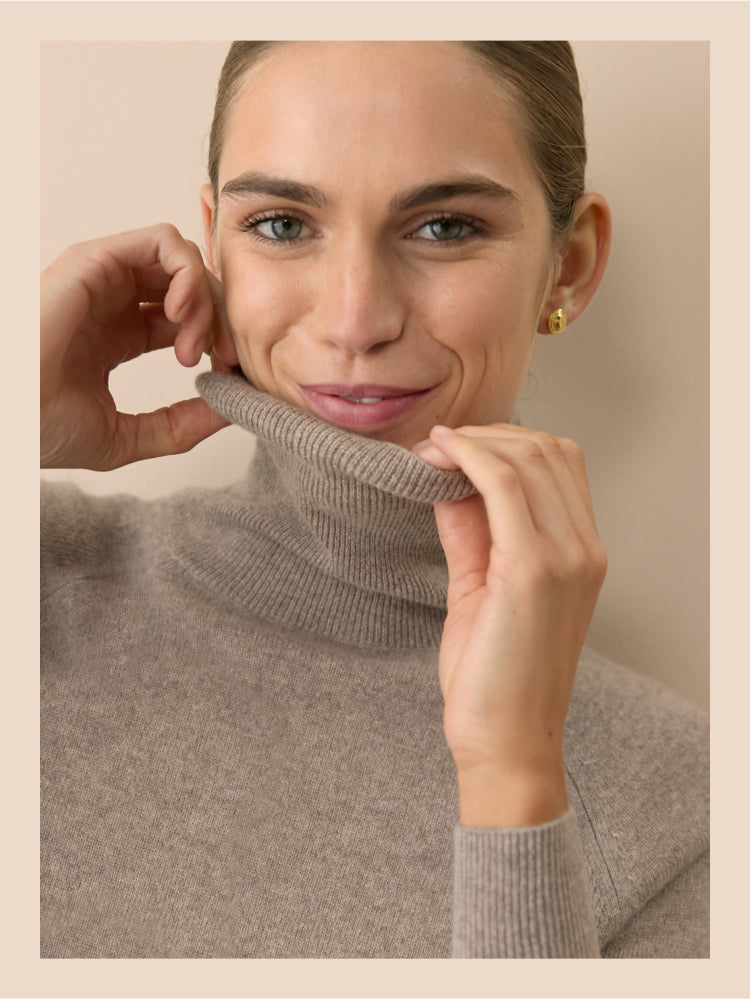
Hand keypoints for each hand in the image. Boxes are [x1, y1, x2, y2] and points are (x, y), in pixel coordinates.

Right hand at [41, 224, 234, 469]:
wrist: (8, 419)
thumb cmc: (43, 428)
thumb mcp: (129, 437)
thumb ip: (180, 425)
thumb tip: (228, 410)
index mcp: (120, 336)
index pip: (186, 319)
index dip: (217, 341)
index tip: (229, 374)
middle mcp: (114, 302)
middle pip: (191, 287)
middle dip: (220, 319)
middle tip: (224, 359)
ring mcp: (106, 280)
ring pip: (184, 260)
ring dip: (206, 297)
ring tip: (196, 343)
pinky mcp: (97, 261)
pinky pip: (163, 240)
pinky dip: (188, 271)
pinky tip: (182, 313)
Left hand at [414, 424, 606, 826]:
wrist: (506, 743)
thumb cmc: (494, 677)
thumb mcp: (481, 587)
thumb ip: (472, 530)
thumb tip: (449, 479)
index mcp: (581, 553)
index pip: (560, 463)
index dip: (507, 440)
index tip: (456, 444)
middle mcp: (584, 549)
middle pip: (548, 450)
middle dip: (489, 433)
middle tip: (438, 442)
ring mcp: (565, 557)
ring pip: (529, 457)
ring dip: (476, 441)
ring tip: (432, 449)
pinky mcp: (532, 569)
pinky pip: (503, 486)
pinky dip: (469, 458)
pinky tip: (437, 457)